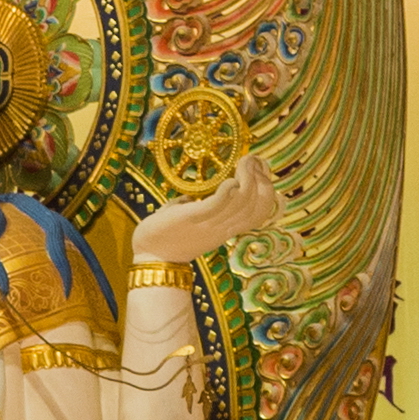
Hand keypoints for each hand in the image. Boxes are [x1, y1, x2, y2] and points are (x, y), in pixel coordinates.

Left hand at [126, 149, 283, 267]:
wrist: (149, 259)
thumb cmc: (165, 239)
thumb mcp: (187, 223)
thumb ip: (191, 209)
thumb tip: (189, 199)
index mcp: (225, 228)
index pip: (260, 213)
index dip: (268, 191)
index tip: (262, 169)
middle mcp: (223, 228)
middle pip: (258, 207)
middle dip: (264, 181)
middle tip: (256, 160)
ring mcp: (210, 225)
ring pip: (243, 203)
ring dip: (248, 179)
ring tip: (246, 161)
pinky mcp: (194, 219)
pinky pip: (219, 205)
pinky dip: (229, 190)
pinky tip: (229, 180)